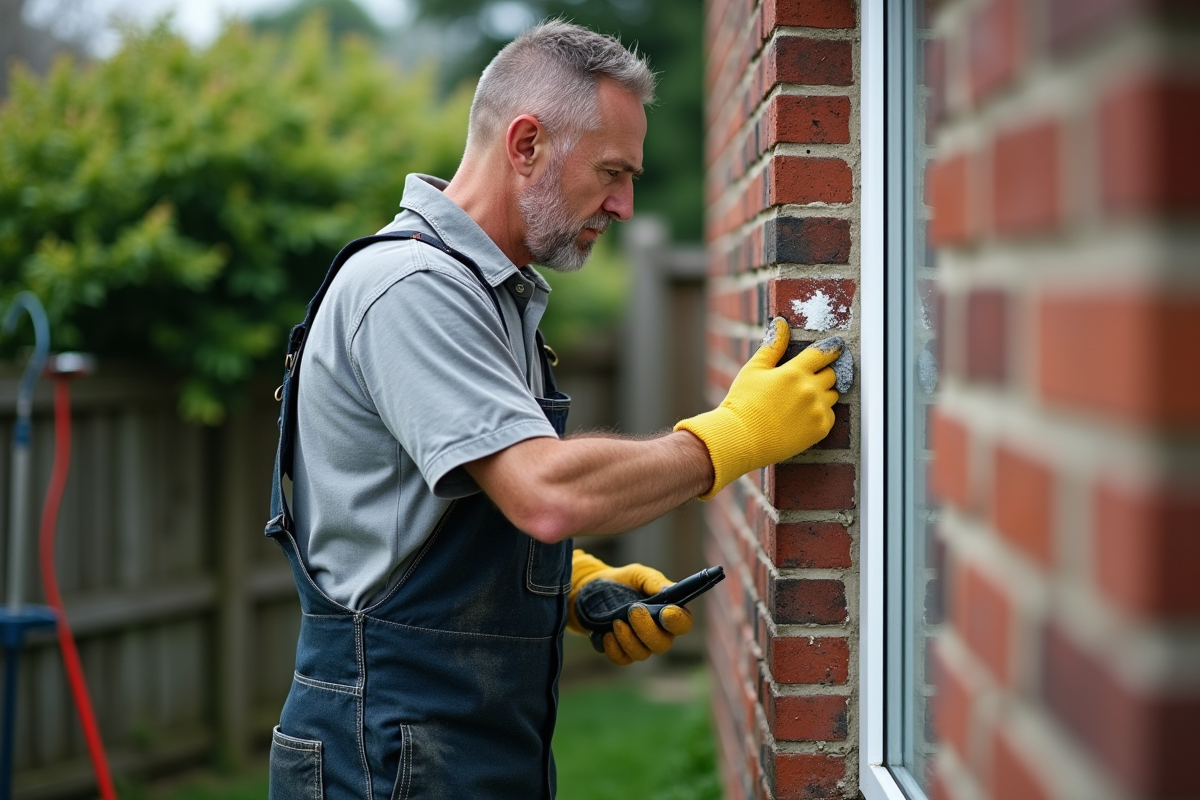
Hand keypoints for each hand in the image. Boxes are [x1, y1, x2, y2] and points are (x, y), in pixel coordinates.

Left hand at [568, 550, 693, 665]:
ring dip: (629, 639)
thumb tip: (668, 589)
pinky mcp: (621, 651)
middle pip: (662, 644)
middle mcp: (658, 633)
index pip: (682, 624)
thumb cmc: (624, 581)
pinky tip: (607, 634)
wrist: (595, 588)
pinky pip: (622, 659)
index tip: (666, 612)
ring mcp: (640, 645)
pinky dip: (614, 649)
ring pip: (642, 654)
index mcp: (669, 613)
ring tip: (616, 621)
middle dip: (647, 629)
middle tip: (633, 610)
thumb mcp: (639, 575)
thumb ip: (654, 582)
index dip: (677, 621)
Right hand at [674, 317, 841, 498]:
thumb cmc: (743, 403)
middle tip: (806, 380)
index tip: (835, 348)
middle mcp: (810, 390)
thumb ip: (772, 346)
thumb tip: (781, 323)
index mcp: (795, 372)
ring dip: (823, 393)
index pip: (823, 353)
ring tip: (802, 400)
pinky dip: (821, 413)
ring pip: (833, 395)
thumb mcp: (754, 369)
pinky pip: (830, 415)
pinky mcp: (820, 429)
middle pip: (831, 374)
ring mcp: (817, 411)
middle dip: (822, 373)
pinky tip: (802, 416)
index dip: (831, 349)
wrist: (741, 438)